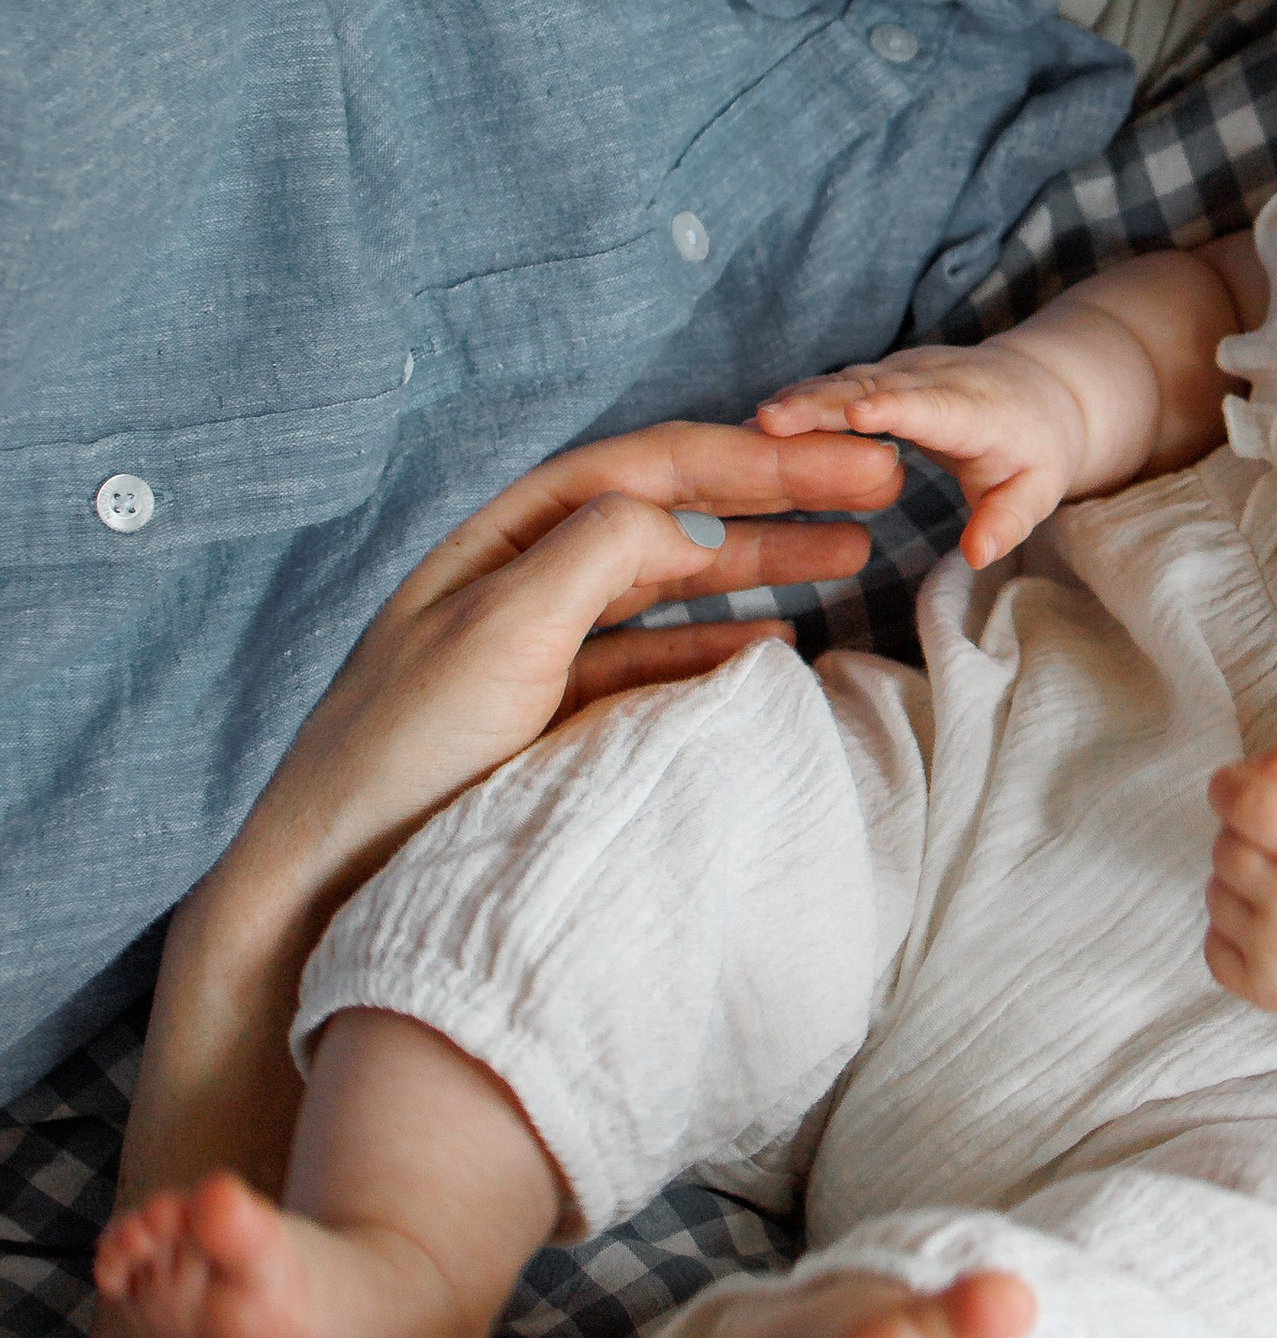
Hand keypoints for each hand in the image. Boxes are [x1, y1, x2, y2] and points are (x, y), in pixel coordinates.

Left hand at [245, 418, 899, 913]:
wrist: (332, 878)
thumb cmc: (403, 750)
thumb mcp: (501, 627)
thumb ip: (598, 553)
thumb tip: (688, 517)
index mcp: (510, 535)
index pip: (658, 467)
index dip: (763, 460)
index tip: (854, 464)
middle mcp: (531, 575)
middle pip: (677, 512)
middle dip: (781, 496)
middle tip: (884, 490)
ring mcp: (548, 646)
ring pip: (679, 581)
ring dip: (767, 562)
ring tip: (852, 557)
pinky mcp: (558, 716)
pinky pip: (662, 660)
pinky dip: (726, 646)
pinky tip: (778, 645)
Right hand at [759, 340, 1093, 568]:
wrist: (1039, 388)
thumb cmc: (1037, 448)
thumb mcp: (1038, 491)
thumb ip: (1007, 522)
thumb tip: (977, 555)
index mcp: (974, 409)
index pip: (931, 406)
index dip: (894, 407)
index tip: (857, 413)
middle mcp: (934, 379)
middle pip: (872, 387)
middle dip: (821, 402)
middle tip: (768, 422)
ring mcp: (905, 369)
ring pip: (846, 380)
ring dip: (799, 399)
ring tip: (748, 427)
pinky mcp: (883, 371)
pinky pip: (838, 382)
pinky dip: (800, 398)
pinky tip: (760, 422)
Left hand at [1202, 737, 1276, 1019]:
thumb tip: (1251, 768)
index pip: (1246, 804)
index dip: (1230, 786)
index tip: (1235, 786)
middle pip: (1226, 847)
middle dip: (1243, 832)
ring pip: (1215, 894)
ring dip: (1238, 881)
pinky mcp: (1270, 990)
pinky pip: (1213, 947)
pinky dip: (1233, 931)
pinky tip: (1276, 922)